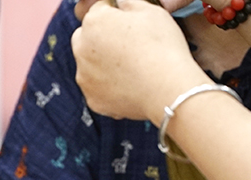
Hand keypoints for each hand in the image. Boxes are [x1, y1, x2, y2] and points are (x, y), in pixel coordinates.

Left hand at [72, 0, 209, 121]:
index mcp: (94, 22)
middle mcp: (81, 49)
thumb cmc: (162, 47)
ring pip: (89, 65)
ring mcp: (84, 77)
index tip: (129, 22)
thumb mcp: (150, 11)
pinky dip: (108, 87)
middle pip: (86, 38)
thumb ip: (128, 2)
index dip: (115, 14)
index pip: (98, 10)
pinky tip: (128, 84)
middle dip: (100, 38)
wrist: (168, 89)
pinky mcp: (92, 99)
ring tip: (130, 67)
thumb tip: (120, 2)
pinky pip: (97, 89)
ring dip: (102, 63)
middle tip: (126, 45)